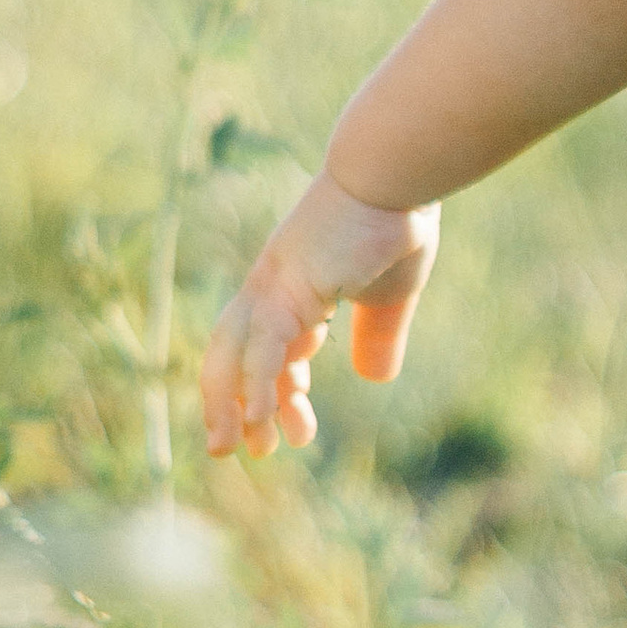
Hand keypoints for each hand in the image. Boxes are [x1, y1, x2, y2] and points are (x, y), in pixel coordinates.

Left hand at [200, 173, 440, 457]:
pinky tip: (261, 418)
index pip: (269, 352)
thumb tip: (374, 379)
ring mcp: (272, 287)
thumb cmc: (397, 221)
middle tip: (234, 451)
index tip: (300, 436)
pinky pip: (261, 348)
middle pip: (230, 355)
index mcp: (293, 287)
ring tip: (232, 450)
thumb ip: (379, 335)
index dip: (280, 396)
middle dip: (229, 404)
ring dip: (229, 405)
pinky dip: (255, 385)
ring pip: (232, 356)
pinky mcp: (285, 289)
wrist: (395, 176)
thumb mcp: (391, 295)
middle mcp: (270, 288)